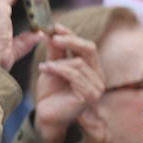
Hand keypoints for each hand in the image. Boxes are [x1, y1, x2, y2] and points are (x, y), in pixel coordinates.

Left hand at [33, 25, 103, 142]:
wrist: (47, 115)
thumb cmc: (51, 93)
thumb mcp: (53, 67)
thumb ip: (56, 52)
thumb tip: (51, 31)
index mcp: (93, 68)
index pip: (86, 46)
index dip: (71, 35)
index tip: (54, 27)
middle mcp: (99, 76)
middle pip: (89, 49)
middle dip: (69, 40)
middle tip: (52, 37)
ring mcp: (96, 87)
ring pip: (78, 63)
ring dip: (57, 62)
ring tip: (44, 67)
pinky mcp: (90, 96)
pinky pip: (74, 75)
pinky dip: (57, 69)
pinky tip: (45, 69)